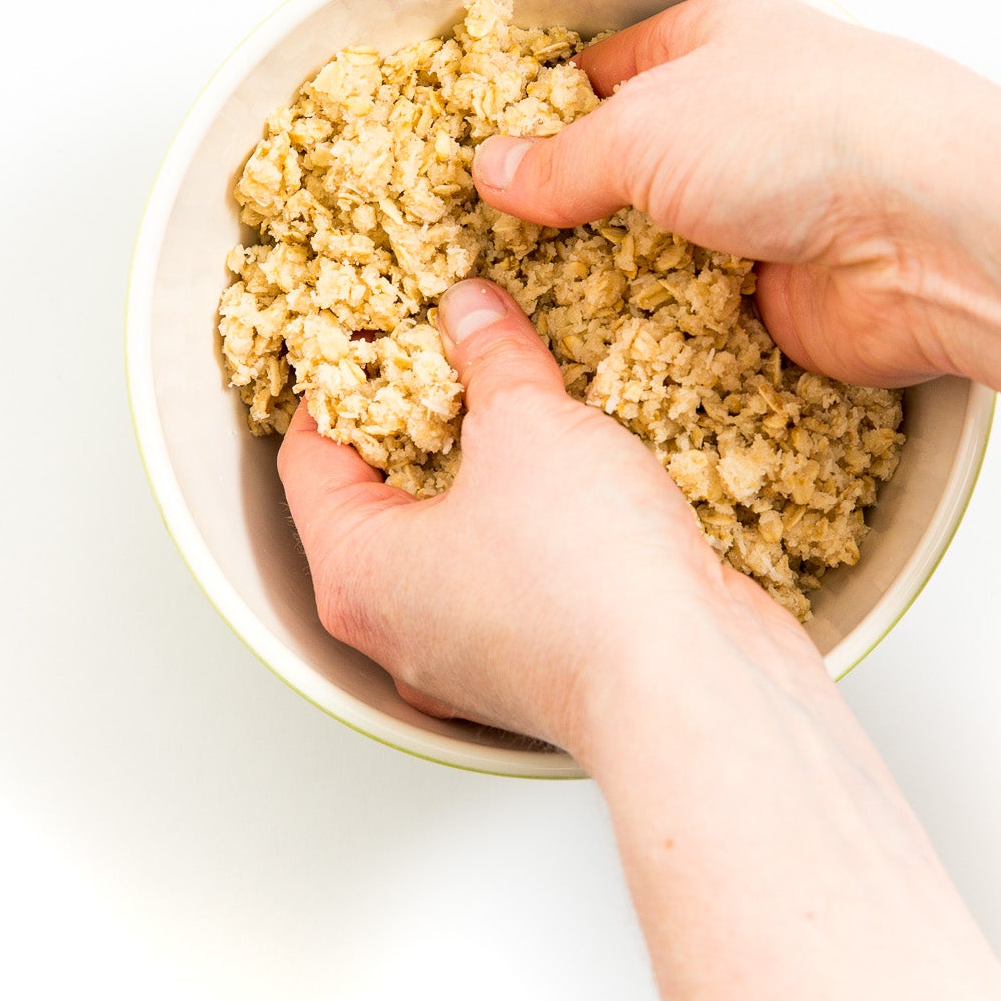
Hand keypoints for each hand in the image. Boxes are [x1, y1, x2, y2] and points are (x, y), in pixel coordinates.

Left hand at [277, 277, 813, 751]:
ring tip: (527, 397)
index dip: (341, 381)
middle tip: (458, 350)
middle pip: (384, 497)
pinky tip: (582, 468)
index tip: (381, 331)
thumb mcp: (527, 424)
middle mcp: (400, 625)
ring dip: (493, 469)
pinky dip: (542, 518)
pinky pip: (522, 569)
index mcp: (356, 574)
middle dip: (424, 417)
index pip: (308, 459)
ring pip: (460, 535)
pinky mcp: (545, 659)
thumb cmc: (584, 582)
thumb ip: (491, 356)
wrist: (692, 688)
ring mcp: (473, 651)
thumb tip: (471, 312)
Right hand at [472, 0, 1000, 387]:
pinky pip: (696, 321)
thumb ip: (561, 161)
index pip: (608, 70)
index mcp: (717, 44)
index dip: (542, 107)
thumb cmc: (809, 136)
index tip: (479, 151)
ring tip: (526, 310)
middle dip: (569, 206)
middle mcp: (745, 126)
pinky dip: (656, 337)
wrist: (934, 235)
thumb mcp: (645, 129)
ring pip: (660, 250)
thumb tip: (496, 172)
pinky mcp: (783, 298)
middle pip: (631, 167)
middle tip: (486, 246)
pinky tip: (601, 355)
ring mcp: (767, 215)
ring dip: (610, 280)